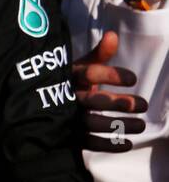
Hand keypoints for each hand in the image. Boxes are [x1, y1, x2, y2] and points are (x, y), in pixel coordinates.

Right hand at [73, 31, 146, 152]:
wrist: (38, 105)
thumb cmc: (69, 82)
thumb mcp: (80, 66)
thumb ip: (99, 54)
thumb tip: (113, 35)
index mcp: (69, 77)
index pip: (89, 74)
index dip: (112, 75)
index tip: (134, 79)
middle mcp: (67, 97)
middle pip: (93, 101)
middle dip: (119, 103)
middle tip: (143, 104)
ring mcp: (66, 118)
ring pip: (93, 124)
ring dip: (119, 125)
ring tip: (142, 125)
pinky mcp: (69, 135)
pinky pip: (88, 143)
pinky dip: (108, 145)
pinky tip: (127, 143)